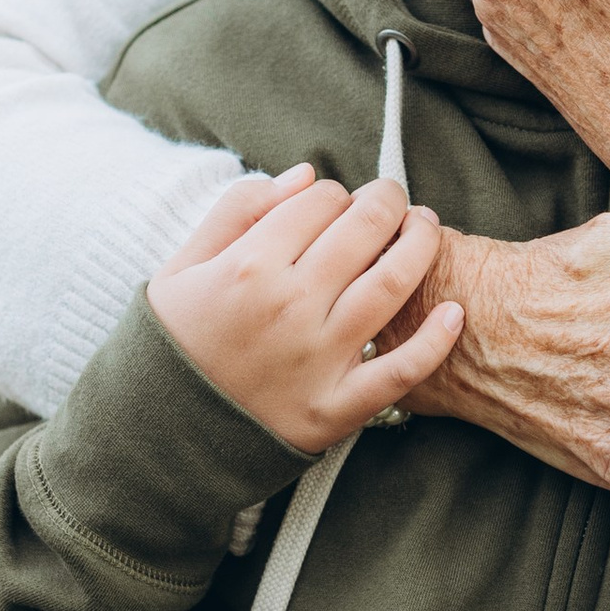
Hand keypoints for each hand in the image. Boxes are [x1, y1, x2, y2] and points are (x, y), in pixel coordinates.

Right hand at [145, 166, 462, 454]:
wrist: (156, 434)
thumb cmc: (173, 343)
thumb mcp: (181, 266)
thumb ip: (238, 211)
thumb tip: (305, 175)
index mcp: (248, 265)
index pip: (321, 200)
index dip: (336, 192)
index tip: (335, 203)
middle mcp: (289, 306)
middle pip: (364, 230)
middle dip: (389, 201)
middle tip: (395, 198)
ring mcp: (317, 359)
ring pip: (391, 286)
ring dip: (420, 246)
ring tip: (425, 228)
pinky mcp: (335, 408)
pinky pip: (400, 372)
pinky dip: (435, 341)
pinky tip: (453, 311)